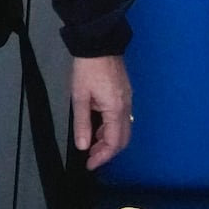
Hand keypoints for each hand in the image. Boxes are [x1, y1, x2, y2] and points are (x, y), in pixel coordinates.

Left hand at [71, 54, 132, 169]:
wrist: (99, 43)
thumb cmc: (88, 69)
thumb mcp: (80, 97)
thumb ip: (82, 124)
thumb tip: (83, 147)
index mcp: (116, 109)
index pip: (114, 142)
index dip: (102, 157)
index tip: (89, 164)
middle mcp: (126, 107)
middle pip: (123, 138)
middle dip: (107, 152)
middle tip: (91, 158)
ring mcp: (128, 100)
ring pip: (123, 129)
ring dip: (108, 140)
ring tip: (91, 143)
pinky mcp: (124, 93)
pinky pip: (122, 118)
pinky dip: (110, 128)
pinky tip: (97, 126)